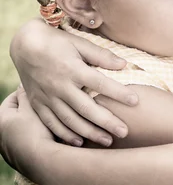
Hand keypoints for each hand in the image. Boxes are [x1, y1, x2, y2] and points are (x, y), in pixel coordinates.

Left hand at [0, 88, 52, 181]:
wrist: (43, 163)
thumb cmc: (36, 131)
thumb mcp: (32, 107)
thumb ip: (25, 94)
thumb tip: (22, 83)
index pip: (13, 99)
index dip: (28, 93)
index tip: (42, 91)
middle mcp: (0, 136)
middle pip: (17, 115)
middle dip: (30, 110)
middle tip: (47, 106)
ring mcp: (7, 150)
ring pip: (22, 130)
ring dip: (33, 125)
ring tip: (51, 121)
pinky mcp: (17, 160)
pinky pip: (27, 143)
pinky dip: (35, 138)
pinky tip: (48, 137)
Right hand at [10, 19, 137, 145]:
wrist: (25, 46)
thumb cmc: (56, 42)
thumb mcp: (79, 43)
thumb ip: (101, 55)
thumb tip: (124, 64)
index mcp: (73, 69)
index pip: (100, 83)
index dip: (118, 93)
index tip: (135, 101)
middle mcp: (60, 86)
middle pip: (86, 108)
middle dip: (107, 122)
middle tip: (124, 132)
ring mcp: (48, 97)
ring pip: (70, 120)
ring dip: (89, 132)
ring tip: (107, 141)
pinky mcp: (38, 104)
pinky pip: (52, 123)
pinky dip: (65, 134)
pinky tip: (79, 142)